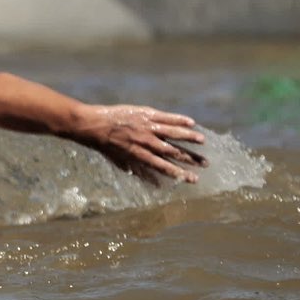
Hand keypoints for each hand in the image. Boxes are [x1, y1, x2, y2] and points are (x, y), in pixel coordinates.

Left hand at [72, 104, 206, 184]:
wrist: (94, 124)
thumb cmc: (107, 146)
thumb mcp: (121, 163)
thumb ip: (140, 173)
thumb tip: (156, 185)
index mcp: (141, 155)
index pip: (165, 167)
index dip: (181, 173)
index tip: (194, 179)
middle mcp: (146, 142)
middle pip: (173, 151)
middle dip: (190, 158)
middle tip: (205, 163)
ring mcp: (147, 126)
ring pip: (173, 132)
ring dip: (189, 137)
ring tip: (202, 141)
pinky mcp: (145, 113)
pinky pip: (166, 117)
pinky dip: (178, 119)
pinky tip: (191, 122)